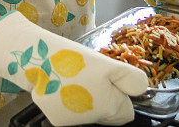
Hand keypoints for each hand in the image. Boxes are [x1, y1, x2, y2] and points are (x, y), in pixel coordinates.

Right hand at [0, 11, 147, 125]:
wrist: (36, 58)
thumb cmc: (72, 59)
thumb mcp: (106, 62)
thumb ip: (129, 78)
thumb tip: (143, 90)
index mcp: (109, 108)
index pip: (126, 112)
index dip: (120, 95)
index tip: (107, 80)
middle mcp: (92, 120)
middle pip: (107, 113)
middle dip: (102, 97)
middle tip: (89, 76)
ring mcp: (73, 122)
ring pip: (89, 113)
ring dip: (85, 98)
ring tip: (73, 78)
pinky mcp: (56, 119)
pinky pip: (71, 112)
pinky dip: (67, 101)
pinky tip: (61, 86)